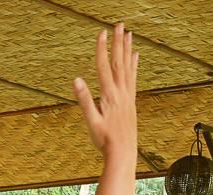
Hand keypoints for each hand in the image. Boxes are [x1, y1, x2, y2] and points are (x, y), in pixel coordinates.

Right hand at [73, 24, 137, 159]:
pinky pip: (133, 78)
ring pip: (128, 68)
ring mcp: (127, 96)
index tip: (101, 33)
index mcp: (109, 96)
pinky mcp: (131, 101)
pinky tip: (136, 56)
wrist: (123, 153)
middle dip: (118, 43)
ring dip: (127, 50)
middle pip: (119, 62)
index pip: (104, 67)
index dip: (102, 49)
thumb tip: (76, 81)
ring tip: (128, 34)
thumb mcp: (91, 122)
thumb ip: (85, 100)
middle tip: (119, 25)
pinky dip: (134, 65)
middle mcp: (120, 92)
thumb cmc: (105, 141)